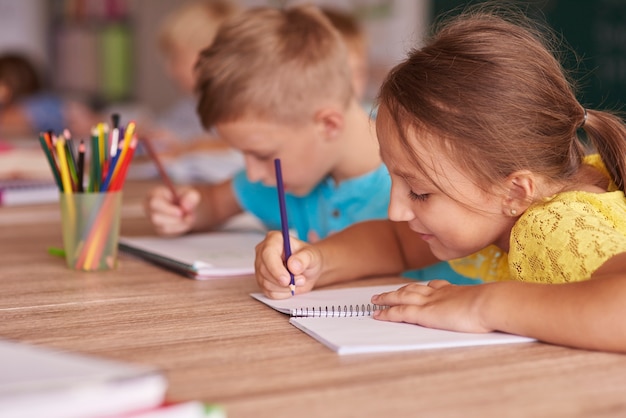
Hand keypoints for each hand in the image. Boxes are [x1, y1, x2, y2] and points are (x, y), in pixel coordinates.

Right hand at [144, 185, 199, 235]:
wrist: (186, 207)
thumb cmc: (185, 197)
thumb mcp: (190, 193)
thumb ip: (191, 197)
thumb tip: (186, 207)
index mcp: (154, 194)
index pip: (154, 203)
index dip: (167, 209)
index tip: (181, 212)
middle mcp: (149, 207)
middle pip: (155, 218)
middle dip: (173, 219)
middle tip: (186, 216)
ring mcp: (152, 219)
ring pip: (163, 227)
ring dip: (179, 224)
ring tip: (188, 216)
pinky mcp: (158, 228)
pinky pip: (168, 232)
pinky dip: (179, 228)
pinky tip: (184, 221)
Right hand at [254, 231, 323, 298]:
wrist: (308, 269)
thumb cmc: (308, 258)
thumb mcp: (312, 256)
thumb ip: (304, 258)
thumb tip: (293, 265)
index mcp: (274, 240)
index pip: (268, 254)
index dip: (276, 268)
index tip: (287, 279)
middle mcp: (263, 252)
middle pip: (264, 270)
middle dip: (283, 281)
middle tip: (301, 280)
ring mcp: (260, 267)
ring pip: (266, 283)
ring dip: (285, 287)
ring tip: (298, 280)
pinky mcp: (262, 281)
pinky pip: (269, 292)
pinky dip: (283, 293)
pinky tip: (290, 286)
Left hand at [371, 280, 491, 332]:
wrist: (491, 303)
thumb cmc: (495, 305)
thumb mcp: (489, 303)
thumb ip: (487, 305)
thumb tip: (497, 308)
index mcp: (454, 290)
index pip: (435, 286)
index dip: (424, 287)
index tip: (421, 287)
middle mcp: (438, 293)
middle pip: (412, 289)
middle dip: (398, 290)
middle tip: (386, 292)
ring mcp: (429, 302)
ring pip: (401, 297)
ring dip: (387, 298)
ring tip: (375, 300)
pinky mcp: (424, 314)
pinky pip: (400, 312)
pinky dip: (387, 313)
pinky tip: (378, 314)